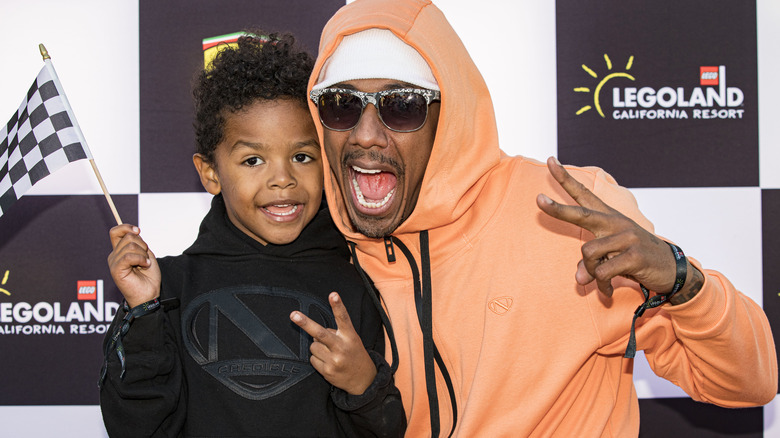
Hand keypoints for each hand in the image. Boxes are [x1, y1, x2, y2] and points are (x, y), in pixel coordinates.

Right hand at [107, 224, 160, 307]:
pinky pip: (128, 256)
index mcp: (120, 251)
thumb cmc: (148, 277)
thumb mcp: (145, 254)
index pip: (116, 232)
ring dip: (143, 254)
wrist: (150, 293)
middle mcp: (114, 255)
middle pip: (128, 237)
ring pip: (130, 246)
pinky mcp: (115, 269)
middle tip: (146, 258)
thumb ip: (138, 242)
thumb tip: (134, 231)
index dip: (126, 227)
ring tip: (145, 264)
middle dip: (143, 245)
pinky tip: (145, 265)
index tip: (138, 230)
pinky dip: (141, 259)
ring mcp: (114, 262)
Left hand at [290, 292, 376, 394]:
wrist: (364, 380)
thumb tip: (314, 335)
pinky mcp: (327, 371)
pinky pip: (312, 359)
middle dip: (305, 323)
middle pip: (320, 333)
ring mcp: (334, 360)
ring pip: (313, 346)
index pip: (343, 318)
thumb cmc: (355, 354)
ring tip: (330, 353)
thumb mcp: (352, 340)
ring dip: (317, 347)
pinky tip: (328, 362)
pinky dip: (317, 359)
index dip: (338, 306)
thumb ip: (336, 333)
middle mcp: (342, 347)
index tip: (333, 294)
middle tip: (293, 315)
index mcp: (350, 336)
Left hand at [536, 157, 687, 297]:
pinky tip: (606, 292)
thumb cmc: (634, 260)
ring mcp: (626, 237)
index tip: (550, 161)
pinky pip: (603, 272)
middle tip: (537, 199)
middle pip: (581, 214)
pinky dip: (601, 284)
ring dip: (591, 272)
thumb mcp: (610, 259)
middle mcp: (615, 222)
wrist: (671, 269)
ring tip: (601, 281)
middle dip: (558, 210)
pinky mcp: (634, 255)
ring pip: (588, 253)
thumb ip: (589, 265)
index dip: (565, 179)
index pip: (584, 194)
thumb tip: (580, 279)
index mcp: (608, 218)